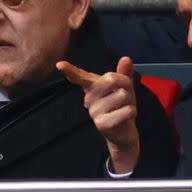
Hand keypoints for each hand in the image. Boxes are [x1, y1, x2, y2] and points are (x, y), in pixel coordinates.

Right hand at [56, 56, 139, 173]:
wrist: (123, 133)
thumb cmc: (121, 106)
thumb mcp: (125, 87)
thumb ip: (124, 73)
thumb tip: (126, 58)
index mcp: (92, 87)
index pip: (80, 77)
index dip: (70, 70)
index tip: (59, 65)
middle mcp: (89, 98)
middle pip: (111, 79)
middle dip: (126, 85)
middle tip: (124, 96)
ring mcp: (93, 111)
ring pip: (122, 95)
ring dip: (130, 101)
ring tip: (122, 109)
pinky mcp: (101, 124)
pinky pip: (126, 110)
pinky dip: (131, 112)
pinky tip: (125, 117)